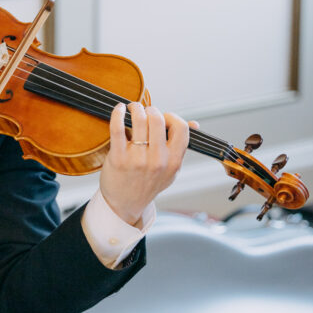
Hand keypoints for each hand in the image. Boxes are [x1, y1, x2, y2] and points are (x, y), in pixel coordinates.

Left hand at [99, 103, 188, 225]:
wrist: (125, 204)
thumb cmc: (148, 184)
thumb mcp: (171, 169)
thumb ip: (181, 147)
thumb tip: (195, 124)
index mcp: (173, 161)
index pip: (181, 128)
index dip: (172, 117)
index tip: (164, 117)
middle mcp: (157, 160)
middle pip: (158, 119)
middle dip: (151, 109)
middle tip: (145, 110)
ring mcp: (138, 159)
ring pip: (139, 120)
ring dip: (135, 108)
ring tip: (133, 108)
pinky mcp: (118, 157)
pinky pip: (118, 128)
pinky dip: (118, 114)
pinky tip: (119, 110)